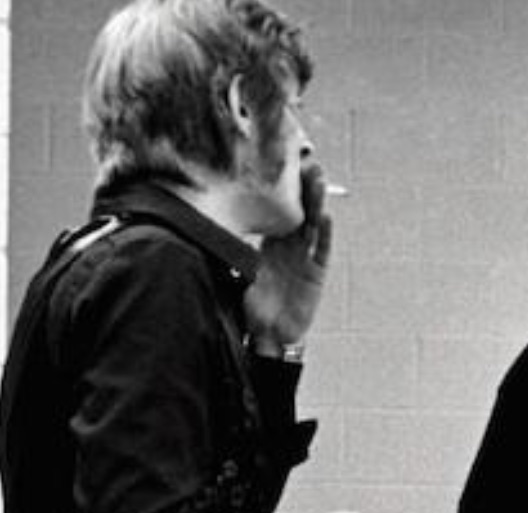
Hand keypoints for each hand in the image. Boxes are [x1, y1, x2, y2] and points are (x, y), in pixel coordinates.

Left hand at [243, 164, 333, 350]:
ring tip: (318, 179)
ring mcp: (305, 258)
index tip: (283, 166)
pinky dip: (324, 234)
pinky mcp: (316, 274)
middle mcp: (290, 248)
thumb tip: (203, 232)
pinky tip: (324, 216)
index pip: (279, 212)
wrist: (266, 335)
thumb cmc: (252, 306)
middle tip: (307, 161)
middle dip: (304, 187)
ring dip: (316, 202)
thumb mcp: (237, 274)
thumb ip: (229, 253)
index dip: (283, 191)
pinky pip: (321, 250)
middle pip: (300, 211)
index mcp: (271, 245)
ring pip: (313, 224)